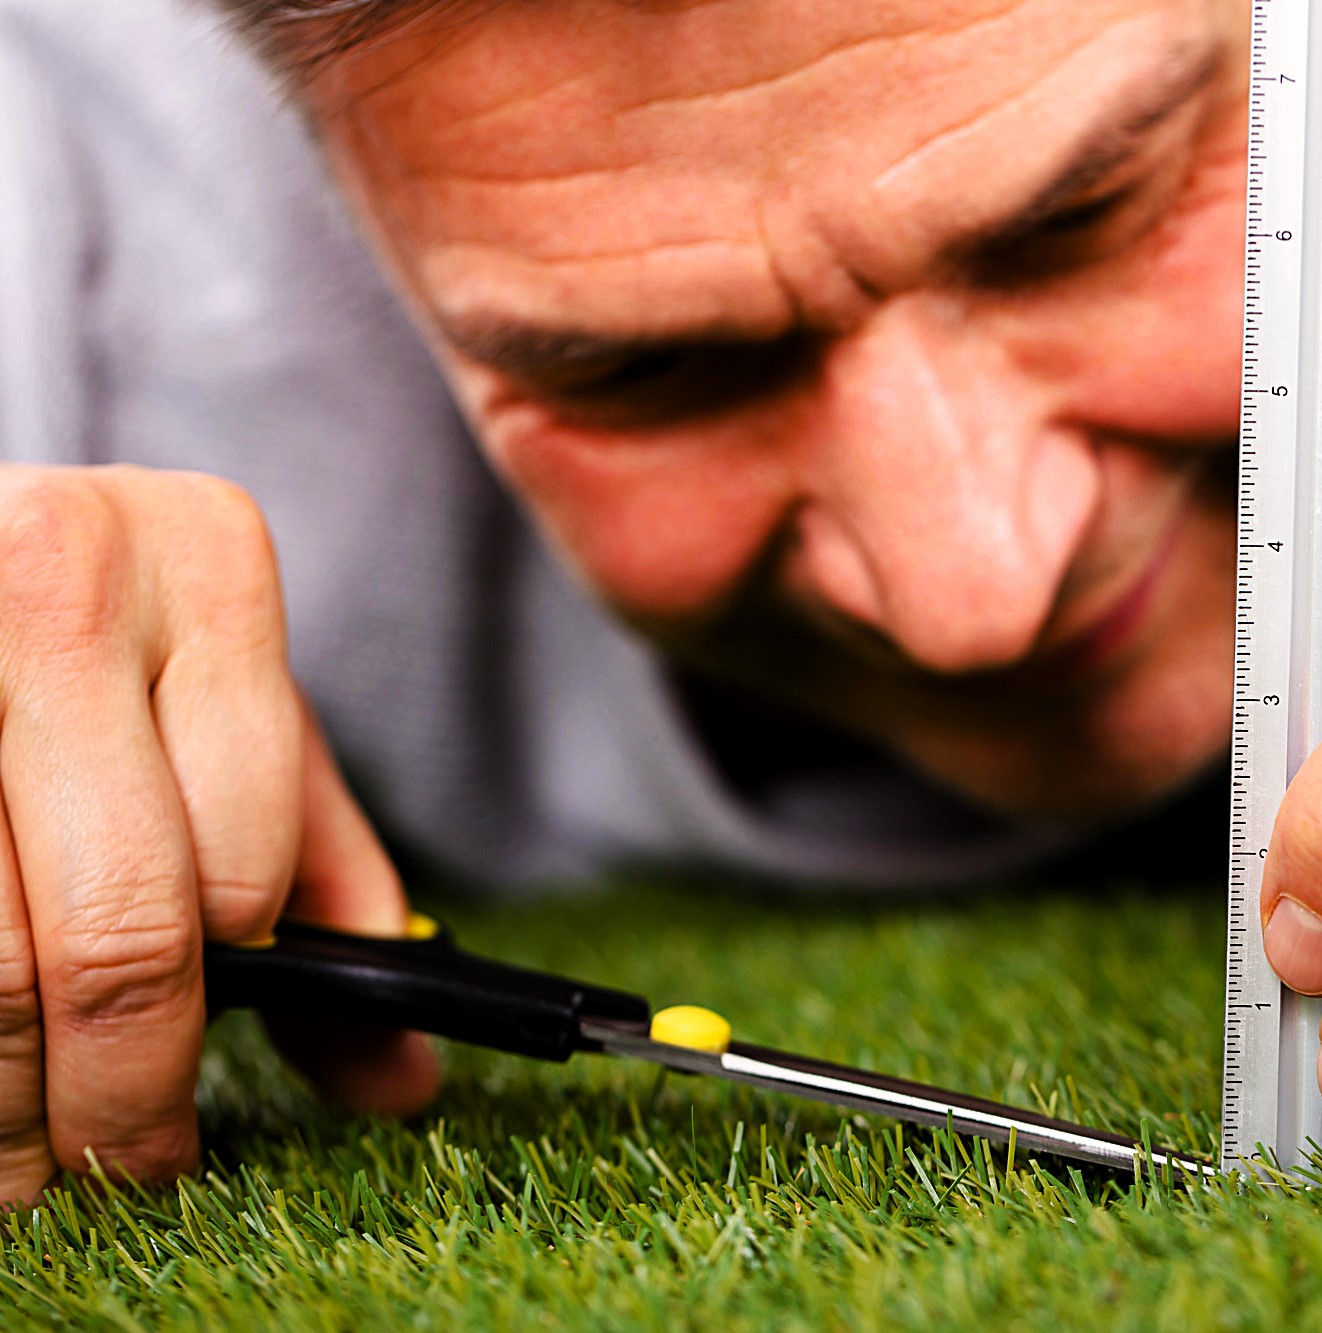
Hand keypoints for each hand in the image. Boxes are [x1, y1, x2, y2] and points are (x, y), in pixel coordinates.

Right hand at [0, 465, 437, 1205]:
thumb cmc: (100, 636)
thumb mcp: (224, 716)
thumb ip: (316, 873)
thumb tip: (403, 1078)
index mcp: (208, 561)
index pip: (244, 854)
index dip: (218, 1009)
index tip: (184, 1121)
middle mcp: (65, 573)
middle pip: (118, 919)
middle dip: (118, 1093)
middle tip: (117, 1176)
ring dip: (9, 1094)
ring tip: (27, 1170)